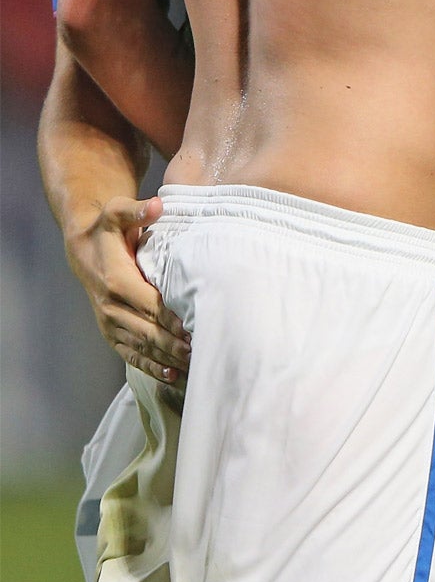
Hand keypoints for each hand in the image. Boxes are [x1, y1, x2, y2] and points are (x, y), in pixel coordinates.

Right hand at [63, 196, 187, 383]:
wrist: (82, 247)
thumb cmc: (108, 228)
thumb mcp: (117, 213)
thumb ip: (137, 210)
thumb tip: (157, 204)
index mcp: (117, 281)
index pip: (150, 304)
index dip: (172, 318)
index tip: (195, 328)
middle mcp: (110, 307)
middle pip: (147, 331)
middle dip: (174, 344)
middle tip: (204, 353)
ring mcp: (109, 322)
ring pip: (140, 347)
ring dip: (166, 359)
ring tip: (195, 369)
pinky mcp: (110, 332)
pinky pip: (130, 354)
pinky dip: (150, 366)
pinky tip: (172, 376)